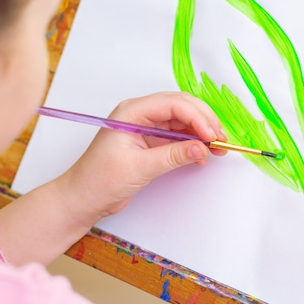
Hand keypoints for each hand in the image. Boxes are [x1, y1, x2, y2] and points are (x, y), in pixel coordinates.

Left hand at [57, 91, 226, 224]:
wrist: (82, 199)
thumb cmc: (99, 180)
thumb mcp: (139, 167)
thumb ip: (172, 156)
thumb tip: (202, 149)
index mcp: (132, 112)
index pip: (173, 104)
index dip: (197, 117)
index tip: (212, 136)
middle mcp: (140, 114)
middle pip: (180, 107)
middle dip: (204, 121)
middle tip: (221, 140)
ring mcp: (146, 127)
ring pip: (181, 121)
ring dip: (201, 132)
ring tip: (218, 147)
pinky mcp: (150, 142)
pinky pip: (177, 136)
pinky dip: (192, 143)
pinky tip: (203, 154)